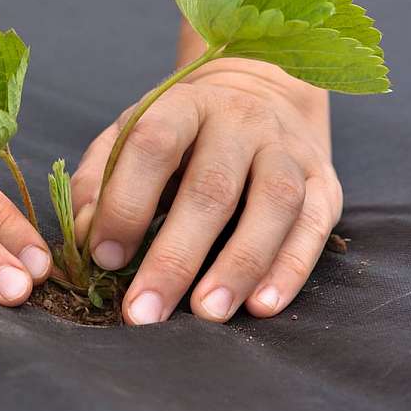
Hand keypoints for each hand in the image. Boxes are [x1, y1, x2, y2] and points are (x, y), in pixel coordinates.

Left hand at [71, 62, 341, 323]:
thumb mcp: (128, 138)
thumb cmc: (179, 134)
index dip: (127, 201)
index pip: (154, 143)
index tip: (106, 258)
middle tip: (145, 313)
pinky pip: (314, 226)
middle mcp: (240, 121)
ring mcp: (288, 149)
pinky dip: (290, 268)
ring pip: (273, 205)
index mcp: (183, 104)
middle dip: (175, 257)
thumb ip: (97, 182)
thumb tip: (86, 236)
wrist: (258, 96)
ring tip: (207, 313)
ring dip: (240, 265)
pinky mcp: (324, 182)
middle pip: (212, 187)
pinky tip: (262, 305)